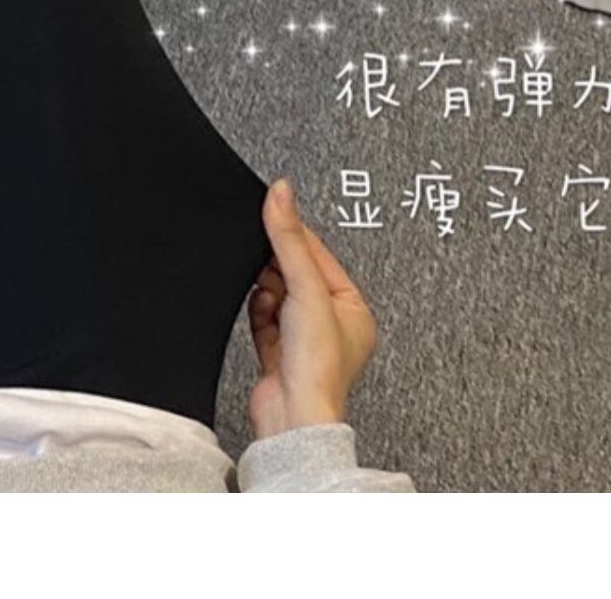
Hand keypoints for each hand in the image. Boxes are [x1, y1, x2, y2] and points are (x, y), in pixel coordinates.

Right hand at [248, 178, 377, 439]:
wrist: (291, 417)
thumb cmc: (318, 368)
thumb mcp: (306, 287)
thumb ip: (289, 239)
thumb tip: (282, 193)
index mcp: (353, 309)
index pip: (320, 257)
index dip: (295, 236)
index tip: (273, 211)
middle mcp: (332, 325)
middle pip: (296, 275)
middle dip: (277, 269)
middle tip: (269, 269)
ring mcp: (303, 340)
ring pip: (276, 295)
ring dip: (266, 293)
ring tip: (270, 303)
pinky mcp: (277, 353)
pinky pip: (262, 318)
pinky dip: (257, 313)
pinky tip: (260, 315)